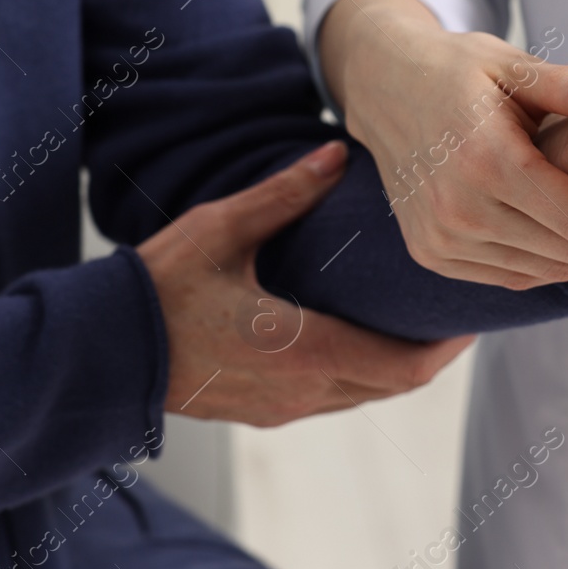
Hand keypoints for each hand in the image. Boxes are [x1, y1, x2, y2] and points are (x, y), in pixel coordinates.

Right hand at [138, 141, 472, 426]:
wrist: (97, 354)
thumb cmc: (155, 290)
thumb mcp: (220, 230)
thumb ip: (285, 194)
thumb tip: (336, 154)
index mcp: (304, 352)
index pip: (404, 367)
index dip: (447, 347)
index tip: (469, 317)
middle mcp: (302, 394)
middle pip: (393, 386)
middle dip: (430, 353)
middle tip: (451, 312)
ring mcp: (280, 410)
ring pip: (363, 396)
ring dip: (394, 364)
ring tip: (413, 319)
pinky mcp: (260, 413)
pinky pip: (331, 398)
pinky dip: (360, 372)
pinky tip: (358, 335)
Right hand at [318, 0, 567, 288]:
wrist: (383, 88)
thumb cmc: (453, 70)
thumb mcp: (507, 63)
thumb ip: (562, 85)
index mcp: (486, 161)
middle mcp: (459, 211)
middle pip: (567, 254)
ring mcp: (442, 239)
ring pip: (542, 272)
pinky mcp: (432, 254)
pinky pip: (510, 276)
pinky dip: (544, 261)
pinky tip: (561, 230)